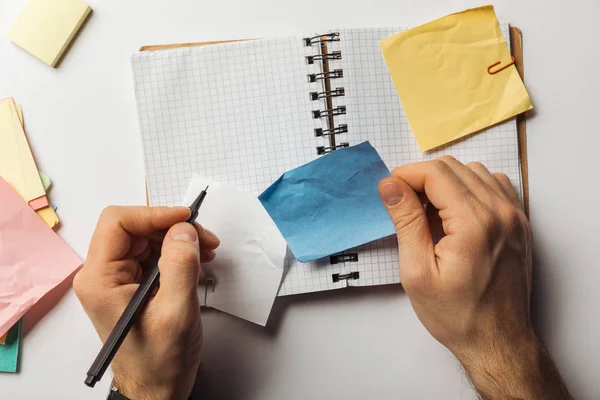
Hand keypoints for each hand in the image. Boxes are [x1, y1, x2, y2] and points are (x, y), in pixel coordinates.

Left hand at [75, 206, 219, 399]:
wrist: (157, 389)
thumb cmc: (160, 362)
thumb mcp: (176, 313)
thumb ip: (180, 266)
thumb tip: (184, 229)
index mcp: (100, 280)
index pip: (118, 223)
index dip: (154, 214)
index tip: (186, 218)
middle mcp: (103, 275)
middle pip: (135, 228)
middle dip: (172, 228)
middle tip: (205, 240)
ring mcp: (117, 279)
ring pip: (148, 238)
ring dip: (179, 240)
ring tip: (206, 253)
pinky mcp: (132, 284)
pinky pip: (154, 254)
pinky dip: (178, 253)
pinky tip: (197, 264)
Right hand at [378, 157, 570, 398]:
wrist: (497, 341)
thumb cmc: (456, 315)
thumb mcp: (417, 272)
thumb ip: (406, 221)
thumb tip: (390, 185)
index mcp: (474, 224)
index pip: (436, 173)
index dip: (406, 175)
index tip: (389, 190)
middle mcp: (500, 213)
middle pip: (453, 167)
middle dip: (422, 178)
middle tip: (404, 204)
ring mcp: (515, 216)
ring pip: (473, 171)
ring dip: (445, 181)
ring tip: (429, 211)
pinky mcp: (519, 223)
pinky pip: (494, 184)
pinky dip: (470, 187)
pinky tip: (455, 211)